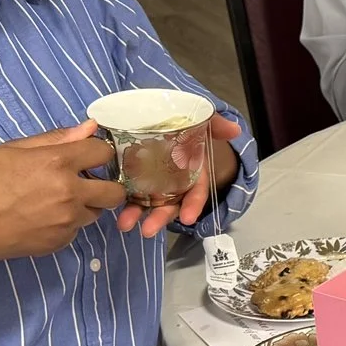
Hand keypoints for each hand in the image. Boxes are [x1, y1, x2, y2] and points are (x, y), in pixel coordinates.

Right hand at [0, 123, 125, 267]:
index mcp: (56, 163)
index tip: (88, 154)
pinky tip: (40, 216)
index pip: (103, 152)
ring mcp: (66, 222)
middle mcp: (68, 193)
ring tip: (54, 199)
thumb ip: (55, 139)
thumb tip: (89, 127)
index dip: (97, 151)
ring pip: (96, 212)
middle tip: (84, 180)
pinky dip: (67, 222)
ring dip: (86, 204)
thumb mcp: (10, 149)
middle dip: (105, 183)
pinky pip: (76, 229)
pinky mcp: (59, 242)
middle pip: (115, 191)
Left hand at [115, 114, 243, 238]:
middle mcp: (173, 181)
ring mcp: (152, 181)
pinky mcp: (133, 176)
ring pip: (147, 202)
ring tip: (124, 224)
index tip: (189, 219)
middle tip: (147, 230)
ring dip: (136, 214)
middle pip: (169, 203)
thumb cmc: (183, 124)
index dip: (194, 205)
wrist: (159, 115)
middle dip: (160, 218)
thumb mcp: (201, 121)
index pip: (196, 191)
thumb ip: (215, 124)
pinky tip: (111, 206)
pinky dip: (121, 200)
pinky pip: (128, 190)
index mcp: (191, 170)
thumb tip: (234, 129)